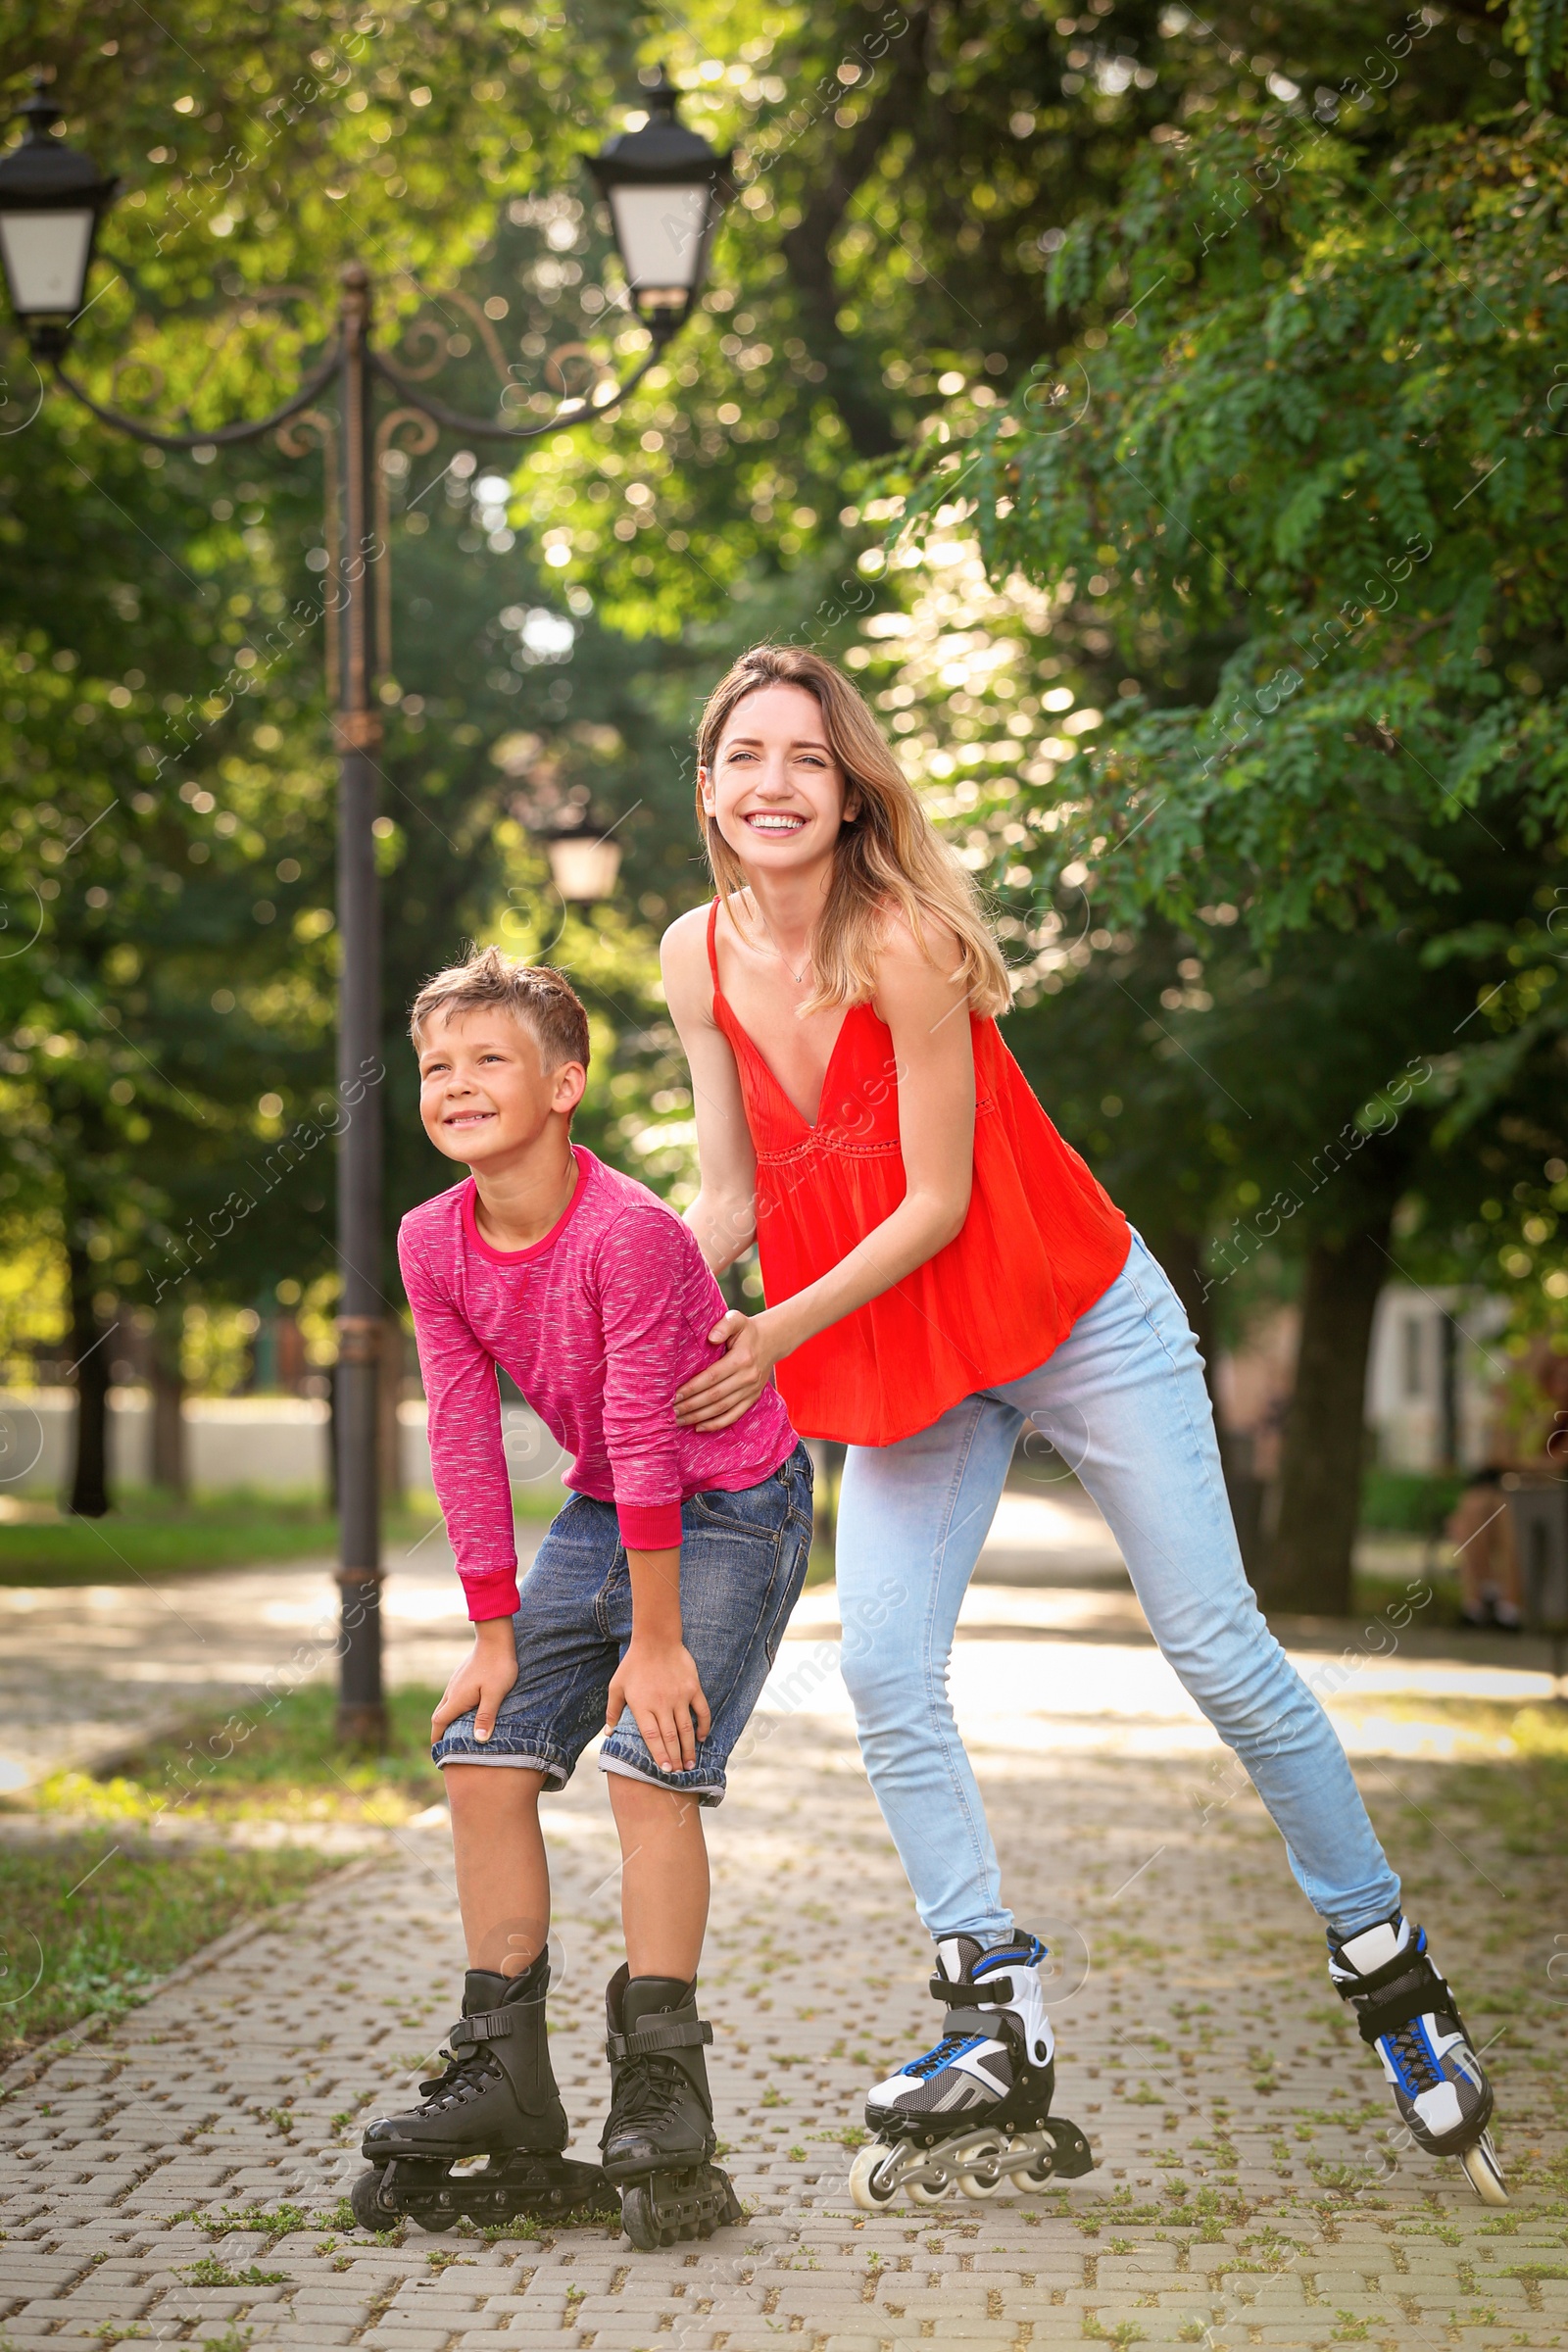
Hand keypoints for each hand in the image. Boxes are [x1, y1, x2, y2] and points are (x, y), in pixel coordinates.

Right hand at [432, 1620, 517, 1743]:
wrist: (496, 1638)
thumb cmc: (498, 1667)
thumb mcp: (495, 1694)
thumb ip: (486, 1716)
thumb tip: (479, 1740)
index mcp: (457, 1698)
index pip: (439, 1723)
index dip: (437, 1739)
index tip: (438, 1753)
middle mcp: (452, 1691)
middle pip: (439, 1715)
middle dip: (440, 1732)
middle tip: (447, 1747)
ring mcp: (456, 1682)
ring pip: (446, 1705)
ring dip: (447, 1719)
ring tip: (457, 1733)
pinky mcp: (462, 1676)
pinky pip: (453, 1696)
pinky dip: (454, 1708)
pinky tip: (467, 1710)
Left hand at [605, 1638, 711, 1773]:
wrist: (656, 1639)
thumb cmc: (633, 1663)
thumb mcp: (617, 1686)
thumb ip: (613, 1710)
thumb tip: (609, 1732)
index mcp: (642, 1706)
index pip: (652, 1738)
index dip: (659, 1756)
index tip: (664, 1771)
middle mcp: (662, 1704)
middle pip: (671, 1737)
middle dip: (675, 1758)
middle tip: (679, 1774)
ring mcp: (679, 1696)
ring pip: (686, 1728)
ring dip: (689, 1748)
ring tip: (691, 1764)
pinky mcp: (693, 1688)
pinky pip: (701, 1711)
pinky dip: (703, 1725)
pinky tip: (702, 1737)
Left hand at [673, 1308, 778, 1431]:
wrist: (772, 1341)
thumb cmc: (747, 1331)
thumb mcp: (737, 1319)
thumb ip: (724, 1325)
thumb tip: (711, 1337)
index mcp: (741, 1359)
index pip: (712, 1377)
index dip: (693, 1387)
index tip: (675, 1394)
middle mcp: (747, 1377)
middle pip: (715, 1396)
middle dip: (691, 1405)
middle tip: (671, 1411)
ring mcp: (750, 1391)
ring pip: (722, 1409)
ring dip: (699, 1417)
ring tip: (679, 1420)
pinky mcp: (752, 1399)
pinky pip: (733, 1416)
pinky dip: (716, 1424)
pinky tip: (699, 1427)